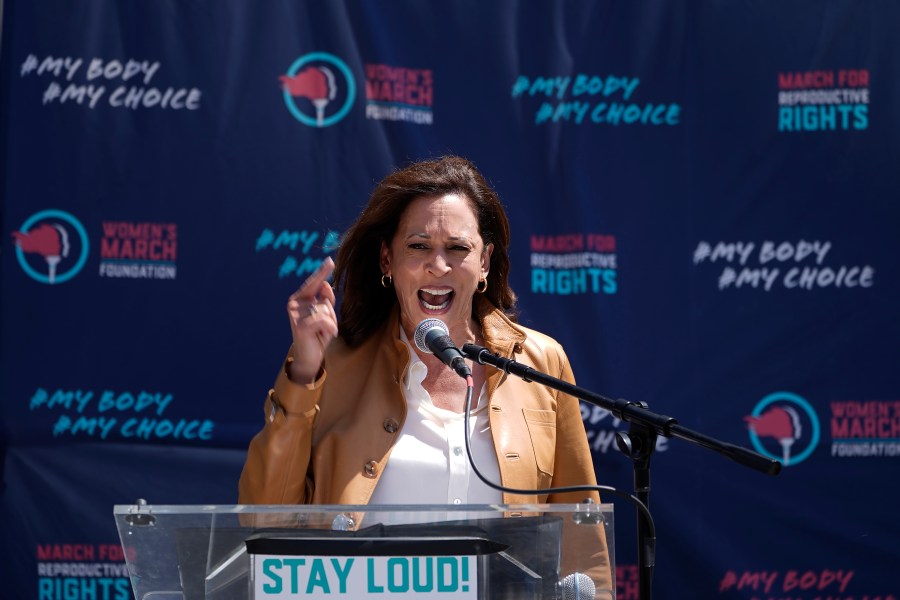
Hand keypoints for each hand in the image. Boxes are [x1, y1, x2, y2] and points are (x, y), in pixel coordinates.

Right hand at [286, 257, 337, 382]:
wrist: (309, 357)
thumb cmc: (317, 335)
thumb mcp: (325, 315)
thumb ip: (326, 300)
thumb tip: (326, 285)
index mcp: (299, 299)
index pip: (313, 283)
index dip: (322, 272)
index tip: (331, 261)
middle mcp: (294, 304)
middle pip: (325, 301)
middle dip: (330, 315)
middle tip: (323, 329)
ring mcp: (295, 314)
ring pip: (326, 311)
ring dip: (330, 324)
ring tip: (321, 333)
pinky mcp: (300, 326)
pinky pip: (325, 321)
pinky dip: (330, 329)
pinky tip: (323, 336)